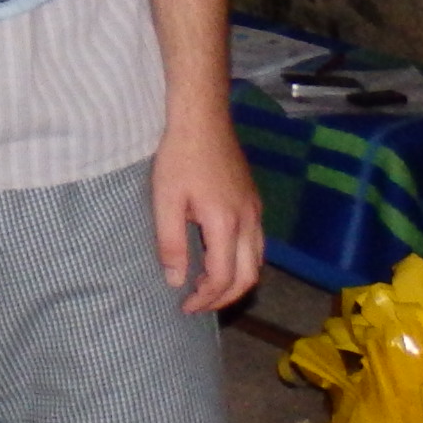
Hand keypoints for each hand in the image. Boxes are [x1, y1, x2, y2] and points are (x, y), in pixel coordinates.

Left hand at [151, 117, 264, 316]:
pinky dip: (242, 261)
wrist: (202, 118)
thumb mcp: (165, 200)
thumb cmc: (179, 157)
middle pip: (248, 276)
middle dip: (225, 297)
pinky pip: (257, 243)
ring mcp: (255, 209)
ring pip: (257, 261)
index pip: (223, 277)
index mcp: (225, 222)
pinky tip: (219, 257)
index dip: (205, 298)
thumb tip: (176, 280)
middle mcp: (248, 220)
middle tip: (198, 303)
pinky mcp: (254, 200)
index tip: (185, 305)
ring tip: (208, 285)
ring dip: (236, 281)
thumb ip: (170, 243)